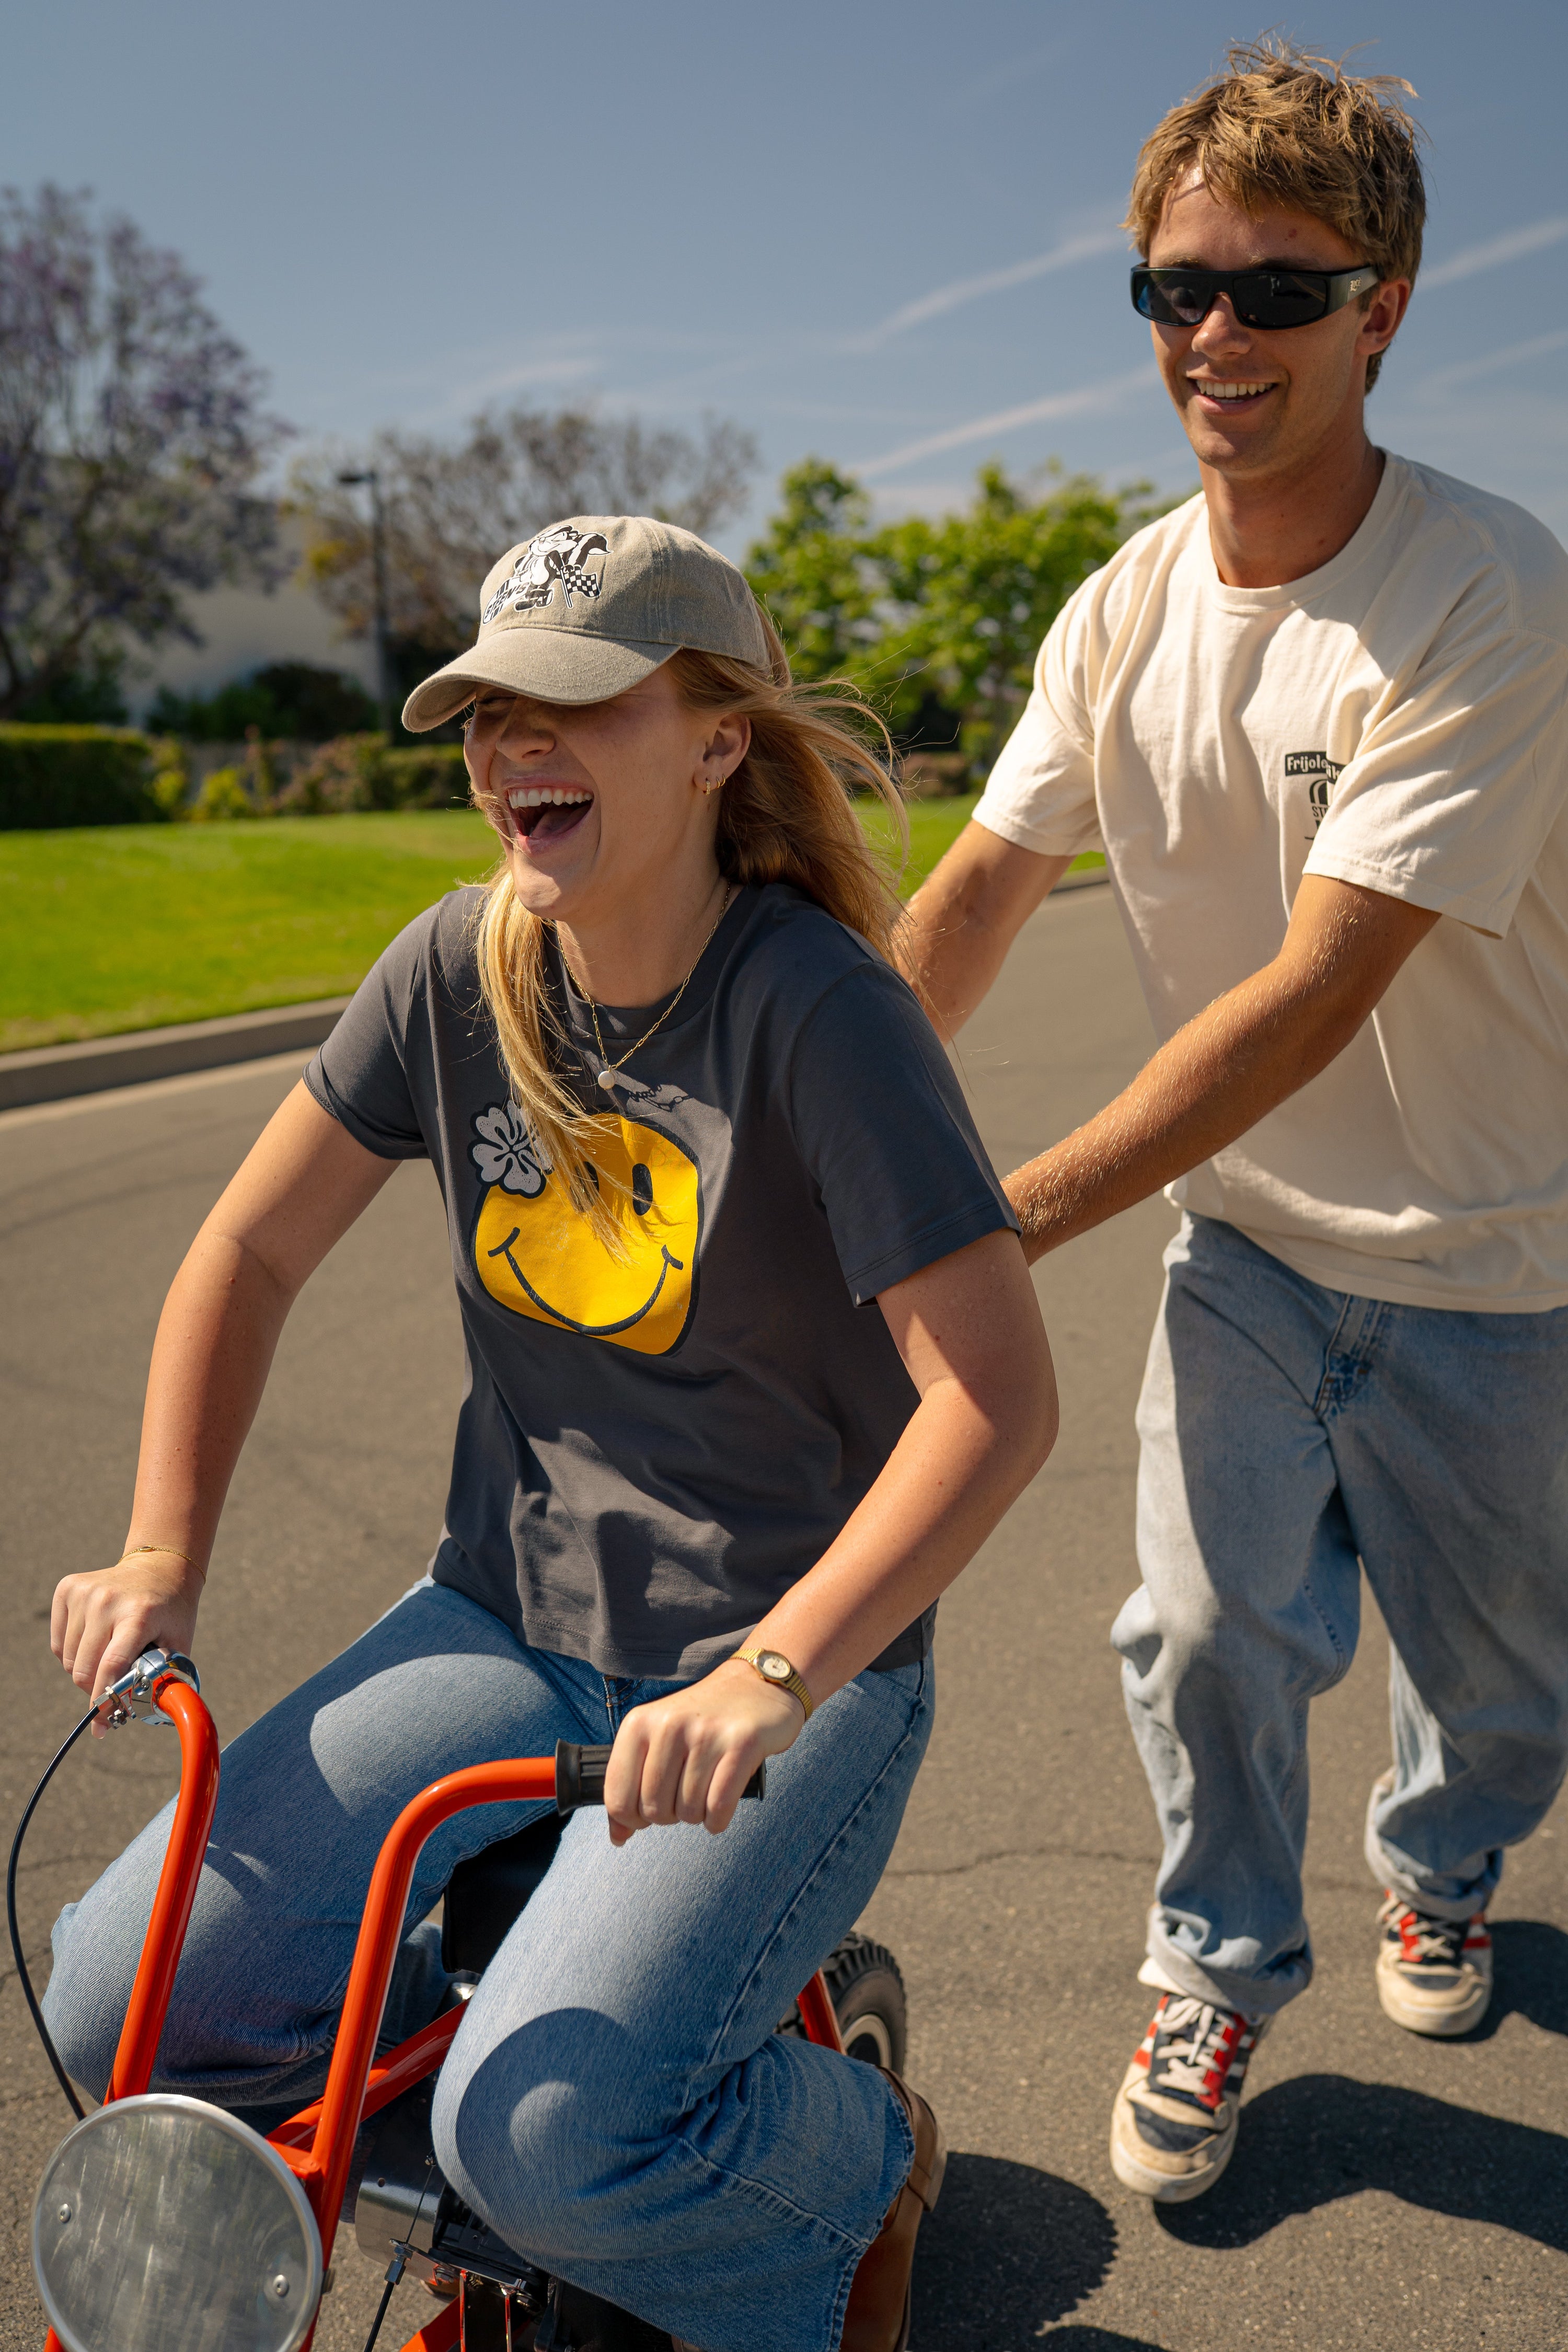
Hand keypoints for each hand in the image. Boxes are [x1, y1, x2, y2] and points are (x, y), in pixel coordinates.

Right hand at [52, 1552, 203, 1736]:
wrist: (160, 1567)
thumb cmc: (171, 1612)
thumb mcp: (179, 1643)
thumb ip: (164, 1679)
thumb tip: (143, 1717)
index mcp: (139, 1614)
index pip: (111, 1666)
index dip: (105, 1700)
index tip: (102, 1725)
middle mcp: (107, 1600)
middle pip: (83, 1669)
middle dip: (96, 1689)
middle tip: (112, 1688)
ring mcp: (84, 1592)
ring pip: (67, 1660)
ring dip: (84, 1671)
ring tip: (108, 1657)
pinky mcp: (67, 1588)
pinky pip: (58, 1643)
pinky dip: (71, 1653)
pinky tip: (95, 1640)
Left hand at [603, 1657, 805, 1845]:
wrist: (756, 1685)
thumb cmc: (701, 1721)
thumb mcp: (656, 1741)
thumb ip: (630, 1786)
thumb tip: (618, 1837)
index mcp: (639, 1723)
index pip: (617, 1797)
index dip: (631, 1819)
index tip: (647, 1811)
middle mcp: (669, 1725)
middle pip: (654, 1809)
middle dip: (669, 1816)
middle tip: (684, 1795)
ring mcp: (707, 1734)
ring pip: (689, 1812)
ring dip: (698, 1815)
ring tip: (706, 1789)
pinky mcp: (742, 1743)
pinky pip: (719, 1808)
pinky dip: (718, 1819)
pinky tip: (721, 1802)